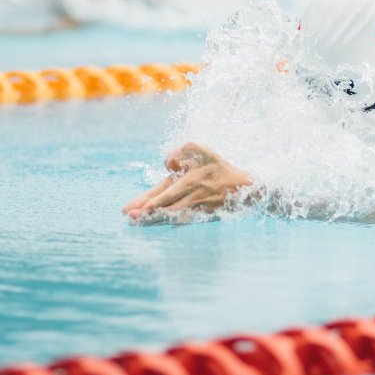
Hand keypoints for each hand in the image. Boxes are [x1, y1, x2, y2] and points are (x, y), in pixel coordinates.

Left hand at [122, 142, 252, 223]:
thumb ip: (185, 150)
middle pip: (165, 205)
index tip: (141, 207)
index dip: (152, 199)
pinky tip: (156, 225)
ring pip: (171, 214)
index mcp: (189, 179)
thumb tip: (167, 162)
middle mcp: (191, 195)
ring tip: (138, 222)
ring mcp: (195, 207)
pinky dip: (168, 223)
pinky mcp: (200, 215)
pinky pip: (181, 221)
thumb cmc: (221, 168)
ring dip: (154, 219)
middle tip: (131, 217)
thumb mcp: (205, 152)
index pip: (166, 190)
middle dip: (147, 212)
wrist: (243, 187)